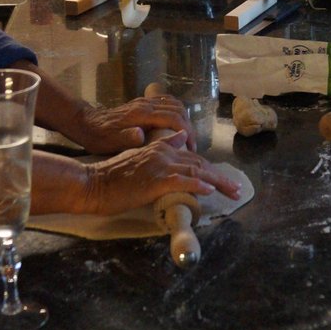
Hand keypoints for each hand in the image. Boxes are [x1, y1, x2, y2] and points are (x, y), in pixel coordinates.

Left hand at [72, 92, 196, 153]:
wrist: (85, 122)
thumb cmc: (98, 136)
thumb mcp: (109, 142)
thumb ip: (126, 138)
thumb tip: (141, 135)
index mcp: (141, 115)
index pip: (174, 119)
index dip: (187, 133)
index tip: (191, 149)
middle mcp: (145, 105)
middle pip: (178, 110)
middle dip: (190, 127)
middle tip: (192, 146)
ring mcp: (144, 102)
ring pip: (174, 104)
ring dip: (184, 119)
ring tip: (186, 138)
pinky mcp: (142, 103)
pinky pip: (166, 102)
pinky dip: (176, 112)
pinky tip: (176, 126)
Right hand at [78, 130, 239, 215]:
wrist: (92, 183)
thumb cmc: (113, 175)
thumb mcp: (139, 154)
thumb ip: (161, 145)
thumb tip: (181, 136)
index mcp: (160, 147)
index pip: (193, 157)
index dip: (211, 169)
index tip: (225, 182)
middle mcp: (163, 153)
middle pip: (200, 164)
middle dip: (221, 178)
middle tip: (237, 190)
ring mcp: (160, 166)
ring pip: (196, 172)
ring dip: (218, 183)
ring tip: (233, 192)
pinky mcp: (155, 180)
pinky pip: (182, 182)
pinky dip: (198, 186)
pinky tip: (209, 191)